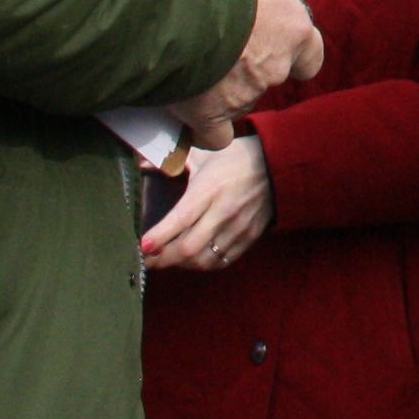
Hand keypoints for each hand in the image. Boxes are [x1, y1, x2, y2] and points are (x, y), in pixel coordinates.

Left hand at [141, 136, 273, 271]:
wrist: (277, 164)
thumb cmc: (236, 158)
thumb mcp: (204, 154)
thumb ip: (173, 161)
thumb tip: (142, 163)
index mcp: (209, 188)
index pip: (180, 219)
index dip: (160, 236)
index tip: (143, 246)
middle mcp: (224, 211)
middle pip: (189, 248)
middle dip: (163, 258)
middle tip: (148, 259)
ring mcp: (238, 227)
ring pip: (204, 260)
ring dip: (181, 264)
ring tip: (169, 259)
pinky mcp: (249, 237)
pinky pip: (222, 261)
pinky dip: (204, 265)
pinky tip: (193, 259)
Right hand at [173, 0, 325, 146]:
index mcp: (293, 32)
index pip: (309, 55)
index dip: (291, 50)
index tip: (271, 38)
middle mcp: (274, 68)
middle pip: (269, 77)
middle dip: (249, 65)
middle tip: (221, 43)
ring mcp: (241, 94)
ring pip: (240, 101)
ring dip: (223, 89)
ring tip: (195, 63)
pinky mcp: (207, 114)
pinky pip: (213, 135)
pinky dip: (204, 128)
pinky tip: (192, 111)